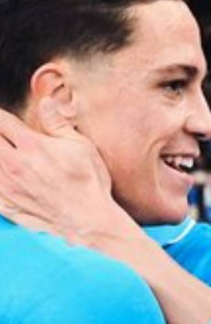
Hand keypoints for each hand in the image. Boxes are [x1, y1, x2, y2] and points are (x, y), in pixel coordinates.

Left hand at [0, 98, 123, 246]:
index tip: (2, 118)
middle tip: (2, 133)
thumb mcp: (80, 147)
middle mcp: (13, 164)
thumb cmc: (88, 182)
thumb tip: (45, 102)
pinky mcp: (5, 204)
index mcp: (32, 146)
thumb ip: (58, 124)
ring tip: (4, 153)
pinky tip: (3, 175)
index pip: (2, 121)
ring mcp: (6, 186)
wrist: (87, 220)